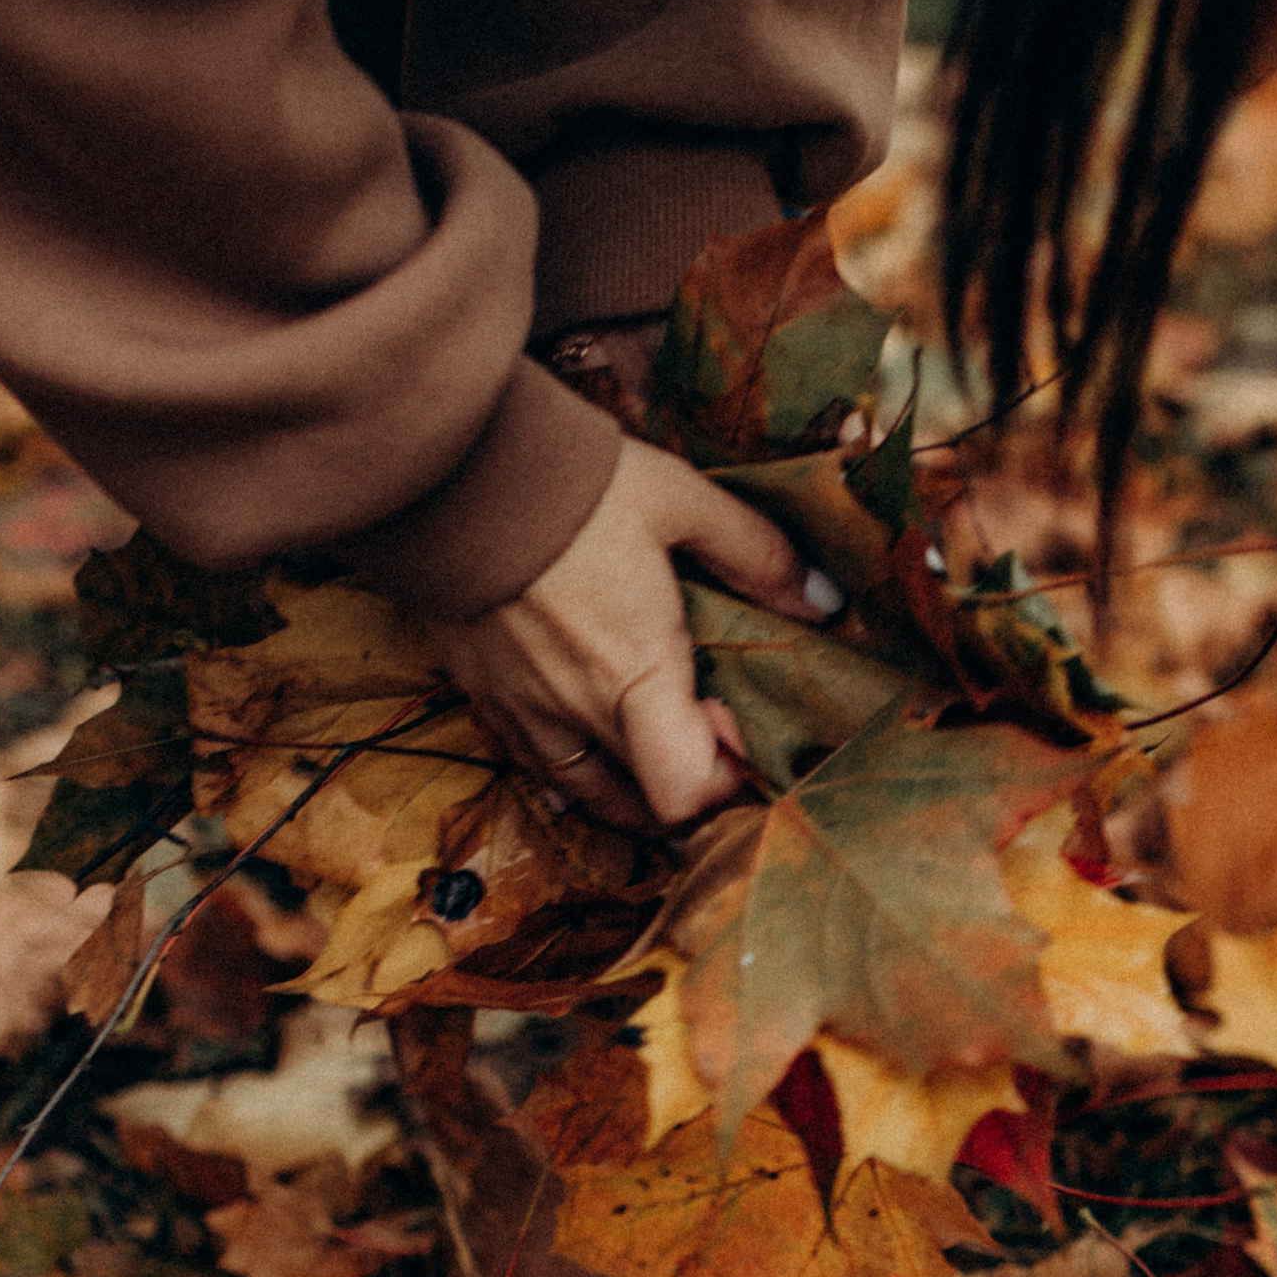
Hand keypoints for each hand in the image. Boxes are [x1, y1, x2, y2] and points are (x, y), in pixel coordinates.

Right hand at [440, 435, 830, 830]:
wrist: (451, 468)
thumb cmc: (573, 485)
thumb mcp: (681, 501)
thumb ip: (757, 556)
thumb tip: (824, 600)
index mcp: (635, 674)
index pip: (687, 793)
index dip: (724, 782)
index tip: (732, 725)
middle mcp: (578, 712)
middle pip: (645, 808)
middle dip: (690, 785)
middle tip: (704, 728)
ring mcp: (523, 712)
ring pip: (587, 797)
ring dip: (633, 789)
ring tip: (655, 744)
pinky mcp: (483, 695)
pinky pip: (534, 763)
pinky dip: (573, 766)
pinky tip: (589, 732)